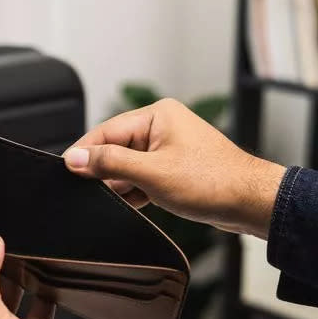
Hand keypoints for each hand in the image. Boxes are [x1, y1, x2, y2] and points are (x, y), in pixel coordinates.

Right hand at [63, 98, 285, 238]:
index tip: (65, 169)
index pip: (106, 130)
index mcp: (157, 115)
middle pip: (115, 147)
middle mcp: (162, 126)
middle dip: (104, 171)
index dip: (84, 151)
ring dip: (122, 185)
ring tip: (125, 198)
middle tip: (88, 191)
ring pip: (128, 165)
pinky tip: (134, 204)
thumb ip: (110, 163)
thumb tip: (76, 158)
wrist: (252, 203)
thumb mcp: (152, 174)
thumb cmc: (214, 182)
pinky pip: (142, 177)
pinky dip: (135, 191)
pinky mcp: (173, 168)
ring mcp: (168, 148)